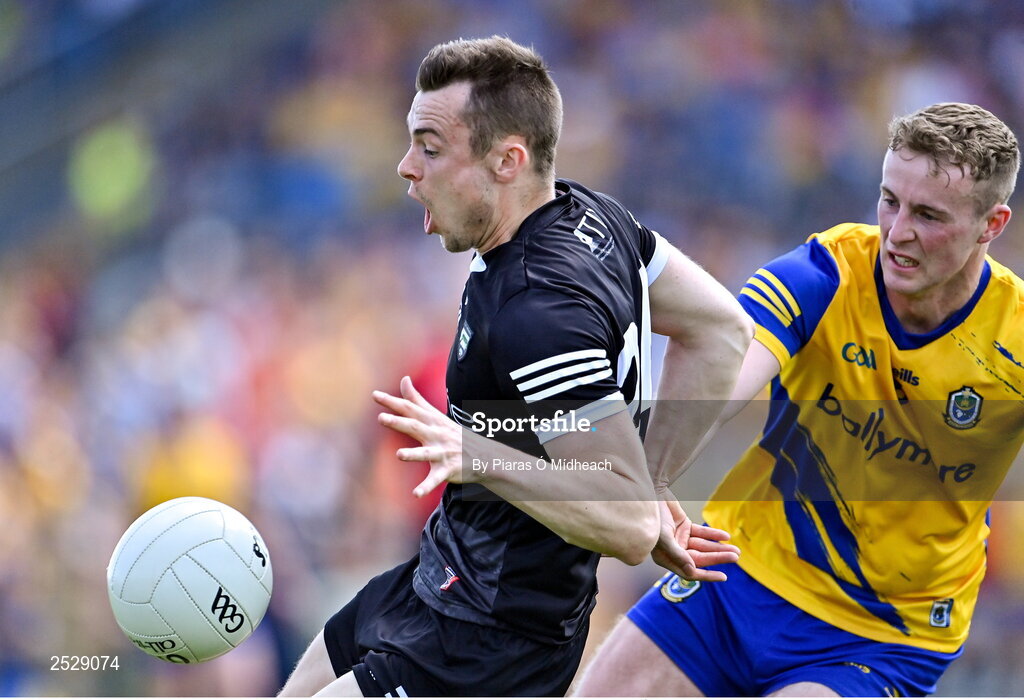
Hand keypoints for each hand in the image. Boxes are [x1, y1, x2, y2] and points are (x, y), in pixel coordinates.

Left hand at [372, 376, 465, 497]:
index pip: (410, 409)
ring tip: (399, 455)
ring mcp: (443, 453)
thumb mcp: (436, 415)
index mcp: (432, 422)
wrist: (484, 455)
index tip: (375, 395)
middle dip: (399, 423)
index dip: (393, 403)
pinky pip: (435, 479)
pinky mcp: (448, 470)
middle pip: (416, 427)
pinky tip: (415, 494)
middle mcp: (436, 435)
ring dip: (414, 454)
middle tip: (381, 418)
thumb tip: (404, 379)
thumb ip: (416, 399)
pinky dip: (426, 487)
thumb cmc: (454, 435)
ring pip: (427, 453)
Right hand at [650, 496, 738, 581]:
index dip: (706, 575)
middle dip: (718, 558)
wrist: (649, 494)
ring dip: (718, 547)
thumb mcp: (664, 538)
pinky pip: (701, 533)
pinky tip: (725, 536)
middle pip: (700, 558)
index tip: (723, 576)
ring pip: (703, 546)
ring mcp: (680, 538)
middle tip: (735, 556)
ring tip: (735, 549)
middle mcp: (674, 550)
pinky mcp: (684, 526)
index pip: (689, 572)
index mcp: (666, 558)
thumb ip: (678, 555)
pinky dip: (713, 534)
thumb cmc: (652, 517)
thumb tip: (692, 571)